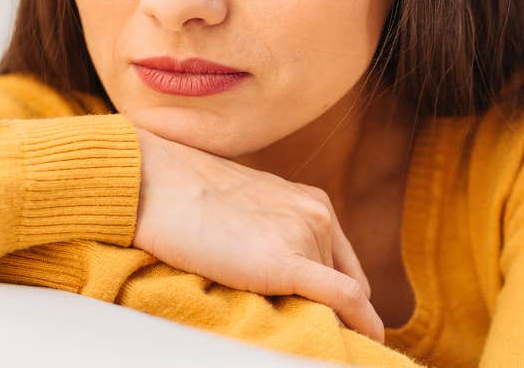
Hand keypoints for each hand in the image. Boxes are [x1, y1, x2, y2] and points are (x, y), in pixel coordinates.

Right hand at [130, 124, 383, 341]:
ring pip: (332, 298)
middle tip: (308, 334)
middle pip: (340, 284)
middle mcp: (318, 216)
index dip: (345, 301)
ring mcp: (305, 236)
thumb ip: (275, 236)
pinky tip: (370, 341)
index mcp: (312, 202)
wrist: (153, 183)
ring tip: (279, 324)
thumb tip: (278, 276)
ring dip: (317, 317)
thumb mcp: (248, 210)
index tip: (341, 325)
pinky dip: (362, 323)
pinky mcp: (285, 263)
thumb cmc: (184, 199)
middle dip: (327, 311)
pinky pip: (343, 299)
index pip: (344, 266)